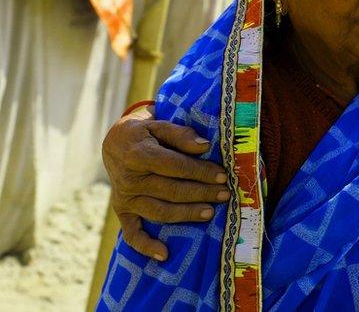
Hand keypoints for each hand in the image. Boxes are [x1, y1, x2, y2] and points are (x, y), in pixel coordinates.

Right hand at [102, 106, 228, 260]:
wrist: (114, 144)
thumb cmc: (144, 133)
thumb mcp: (158, 124)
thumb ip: (180, 134)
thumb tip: (204, 146)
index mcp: (138, 154)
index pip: (175, 166)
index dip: (200, 172)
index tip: (222, 175)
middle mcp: (130, 179)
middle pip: (171, 190)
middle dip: (201, 193)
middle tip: (224, 194)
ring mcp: (125, 198)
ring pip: (160, 211)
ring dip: (186, 214)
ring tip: (210, 213)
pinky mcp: (123, 212)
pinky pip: (132, 233)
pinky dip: (146, 246)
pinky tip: (165, 254)